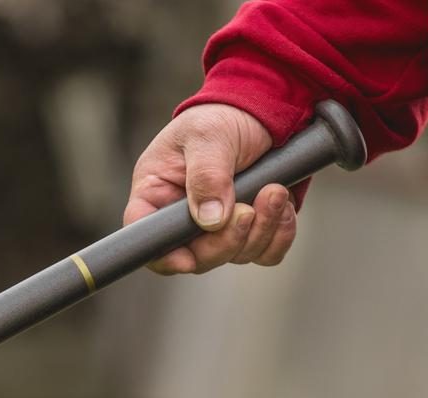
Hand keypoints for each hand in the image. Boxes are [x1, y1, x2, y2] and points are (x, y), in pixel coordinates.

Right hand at [124, 104, 296, 274]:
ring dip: (261, 230)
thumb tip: (210, 220)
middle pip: (196, 257)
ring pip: (236, 255)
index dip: (163, 256)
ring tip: (274, 191)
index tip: (188, 258)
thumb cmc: (222, 116)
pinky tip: (283, 203)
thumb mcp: (208, 137)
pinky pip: (266, 252)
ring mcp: (218, 228)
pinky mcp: (251, 229)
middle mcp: (183, 216)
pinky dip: (280, 234)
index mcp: (157, 192)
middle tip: (248, 209)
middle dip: (227, 241)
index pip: (145, 235)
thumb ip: (207, 176)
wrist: (263, 109)